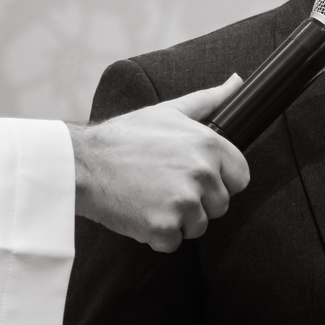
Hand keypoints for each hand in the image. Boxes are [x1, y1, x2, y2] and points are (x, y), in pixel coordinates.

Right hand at [68, 75, 250, 252]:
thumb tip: (237, 82)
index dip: (221, 181)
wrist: (83, 164)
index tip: (199, 178)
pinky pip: (174, 242)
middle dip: (198, 202)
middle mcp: (202, 173)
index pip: (241, 178)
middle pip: (220, 205)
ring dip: (179, 220)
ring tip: (153, 198)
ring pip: (198, 226)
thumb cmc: (126, 137)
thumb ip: (209, 99)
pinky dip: (158, 235)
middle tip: (167, 187)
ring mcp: (183, 202)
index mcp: (209, 145)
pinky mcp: (163, 226)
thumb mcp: (171, 111)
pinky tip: (142, 213)